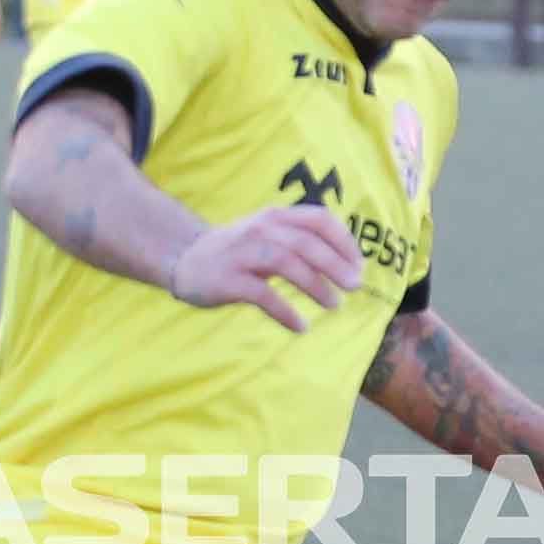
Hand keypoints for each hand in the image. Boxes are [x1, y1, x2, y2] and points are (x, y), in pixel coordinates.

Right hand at [170, 202, 361, 329]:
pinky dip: (285, 312)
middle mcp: (261, 230)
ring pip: (286, 263)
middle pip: (305, 243)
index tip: (358, 266)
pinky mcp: (228, 280)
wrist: (185, 258)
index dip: (343, 241)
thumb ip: (302, 241)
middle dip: (335, 264)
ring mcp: (243, 253)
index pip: (319, 219)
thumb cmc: (238, 250)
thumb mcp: (269, 234)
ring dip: (315, 285)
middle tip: (355, 286)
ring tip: (334, 305)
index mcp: (276, 217)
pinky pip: (262, 295)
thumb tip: (347, 265)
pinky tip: (301, 326)